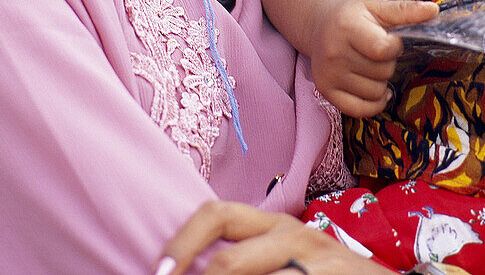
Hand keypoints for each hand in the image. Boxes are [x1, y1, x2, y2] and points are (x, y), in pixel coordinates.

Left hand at [154, 200, 387, 273]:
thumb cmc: (326, 273)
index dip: (182, 242)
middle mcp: (291, 235)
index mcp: (272, 222)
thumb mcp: (287, 254)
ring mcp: (315, 262)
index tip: (158, 271)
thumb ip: (248, 255)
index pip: (215, 214)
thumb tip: (190, 268)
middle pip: (227, 262)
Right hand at [308, 0, 437, 116]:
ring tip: (368, 64)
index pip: (383, 50)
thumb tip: (433, 10)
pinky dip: (374, 103)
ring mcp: (329, 75)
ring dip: (380, 81)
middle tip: (374, 50)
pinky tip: (371, 86)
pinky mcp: (326, 92)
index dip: (394, 46)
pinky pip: (362, 110)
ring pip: (375, 93)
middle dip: (387, 63)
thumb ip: (405, 10)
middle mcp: (334, 53)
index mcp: (346, 27)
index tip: (389, 38)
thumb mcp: (376, 8)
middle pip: (382, 73)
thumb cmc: (352, 16)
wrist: (318, 26)